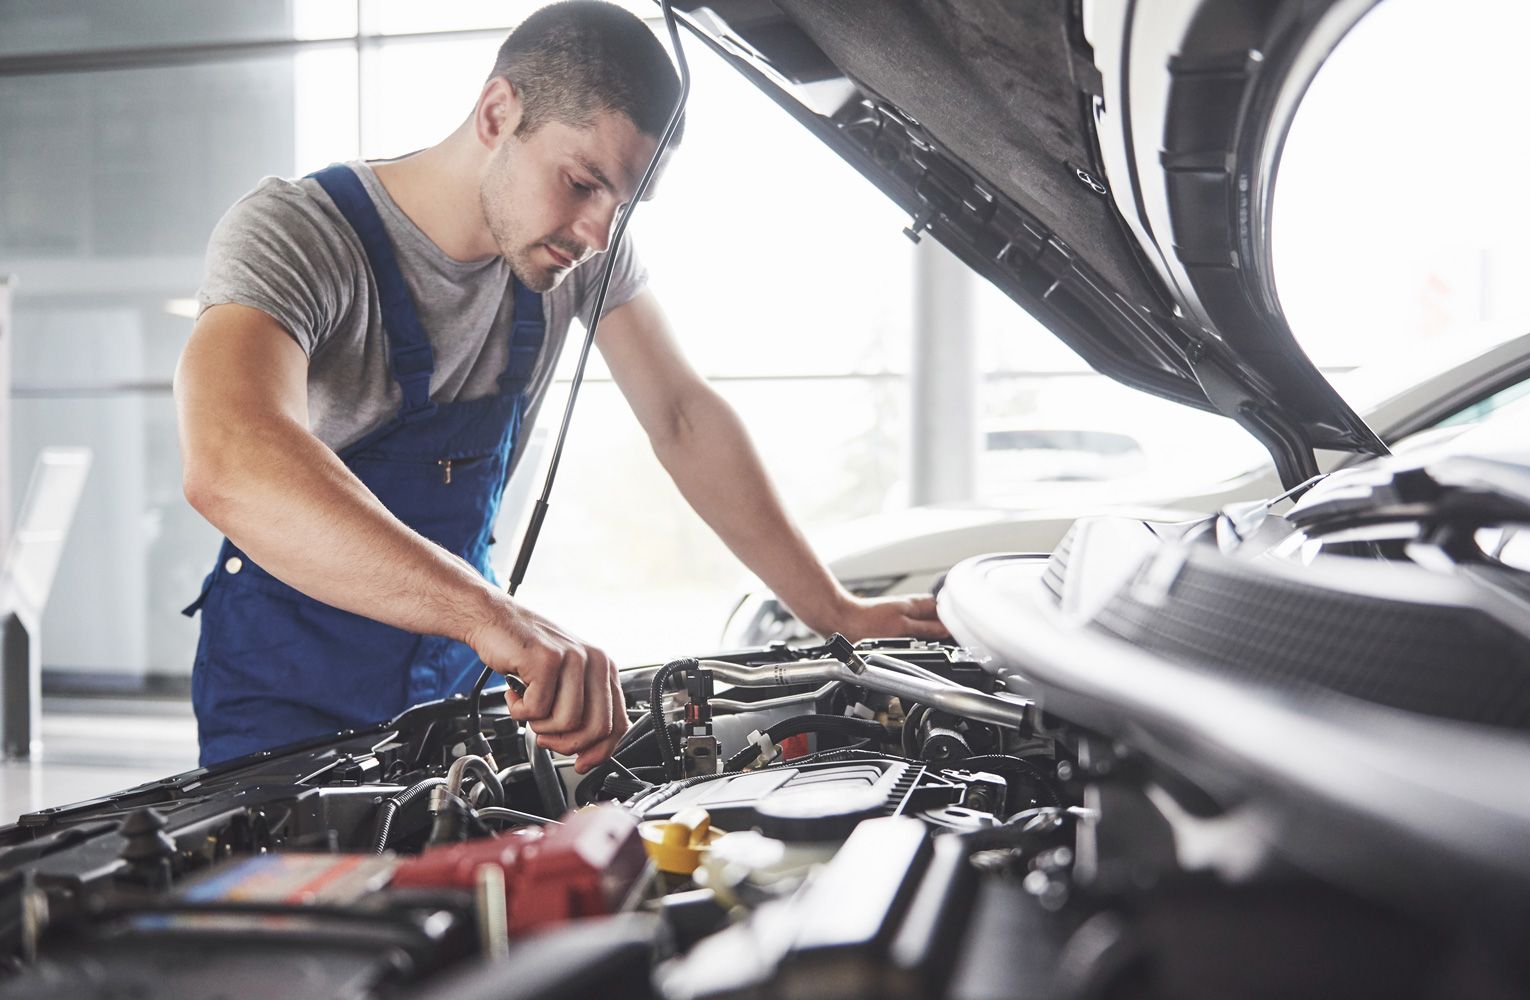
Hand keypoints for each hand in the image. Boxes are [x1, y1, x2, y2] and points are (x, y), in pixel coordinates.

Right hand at [464, 596, 629, 772]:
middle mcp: (595, 661)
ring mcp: (573, 659)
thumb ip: (582, 708)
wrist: (494, 621)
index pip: (617, 722)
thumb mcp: (565, 679)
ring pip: (566, 722)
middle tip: (545, 738)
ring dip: (539, 725)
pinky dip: (520, 711)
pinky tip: (515, 694)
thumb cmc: (526, 653)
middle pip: (596, 728)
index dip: (600, 751)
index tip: (581, 763)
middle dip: (567, 744)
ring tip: (528, 707)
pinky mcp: (547, 659)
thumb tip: (590, 751)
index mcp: (604, 668)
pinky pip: (537, 710)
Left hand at [828, 593, 948, 642]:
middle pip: (938, 614)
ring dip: (936, 630)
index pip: (945, 607)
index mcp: (915, 604)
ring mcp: (902, 615)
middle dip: (949, 625)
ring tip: (945, 642)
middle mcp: (910, 607)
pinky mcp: (893, 625)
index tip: (967, 629)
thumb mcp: (901, 628)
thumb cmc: (863, 623)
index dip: (957, 617)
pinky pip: (916, 629)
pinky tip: (923, 645)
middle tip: (960, 638)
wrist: (840, 622)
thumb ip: (926, 629)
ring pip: (927, 621)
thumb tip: (947, 630)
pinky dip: (923, 636)